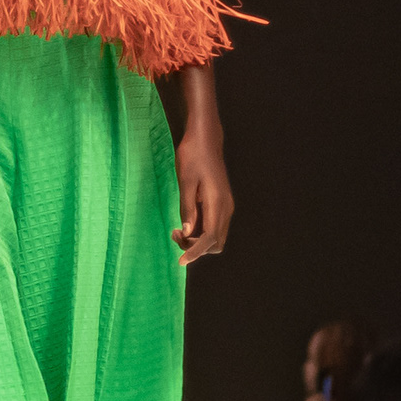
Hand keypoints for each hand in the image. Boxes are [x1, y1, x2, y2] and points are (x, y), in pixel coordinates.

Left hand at [173, 119, 231, 261]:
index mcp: (218, 203)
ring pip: (216, 237)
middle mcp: (226, 207)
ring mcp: (226, 205)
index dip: (195, 252)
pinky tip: (186, 223)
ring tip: (177, 229)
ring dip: (198, 240)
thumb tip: (188, 232)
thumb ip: (188, 209)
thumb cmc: (193, 155)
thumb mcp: (186, 182)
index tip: (180, 261)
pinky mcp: (222, 203)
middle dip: (195, 247)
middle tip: (174, 233)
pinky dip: (201, 232)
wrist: (205, 139)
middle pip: (215, 243)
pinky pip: (214, 226)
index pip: (209, 238)